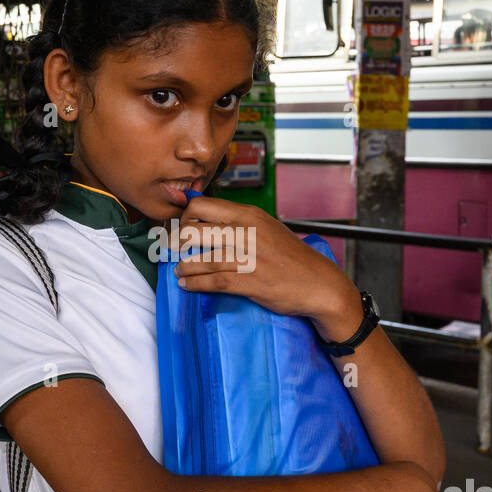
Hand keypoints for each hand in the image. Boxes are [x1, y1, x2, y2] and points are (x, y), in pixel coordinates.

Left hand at [165, 195, 357, 328]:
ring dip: (184, 266)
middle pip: (195, 230)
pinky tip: (187, 285)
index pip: (202, 206)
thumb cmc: (290, 257)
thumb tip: (206, 221)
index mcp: (249, 215)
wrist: (318, 282)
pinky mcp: (249, 281)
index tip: (180, 228)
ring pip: (200, 258)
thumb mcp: (266, 227)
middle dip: (177, 242)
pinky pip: (212, 281)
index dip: (184, 217)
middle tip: (174, 250)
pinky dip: (195, 283)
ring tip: (179, 270)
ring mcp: (247, 257)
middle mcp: (246, 232)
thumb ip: (239, 223)